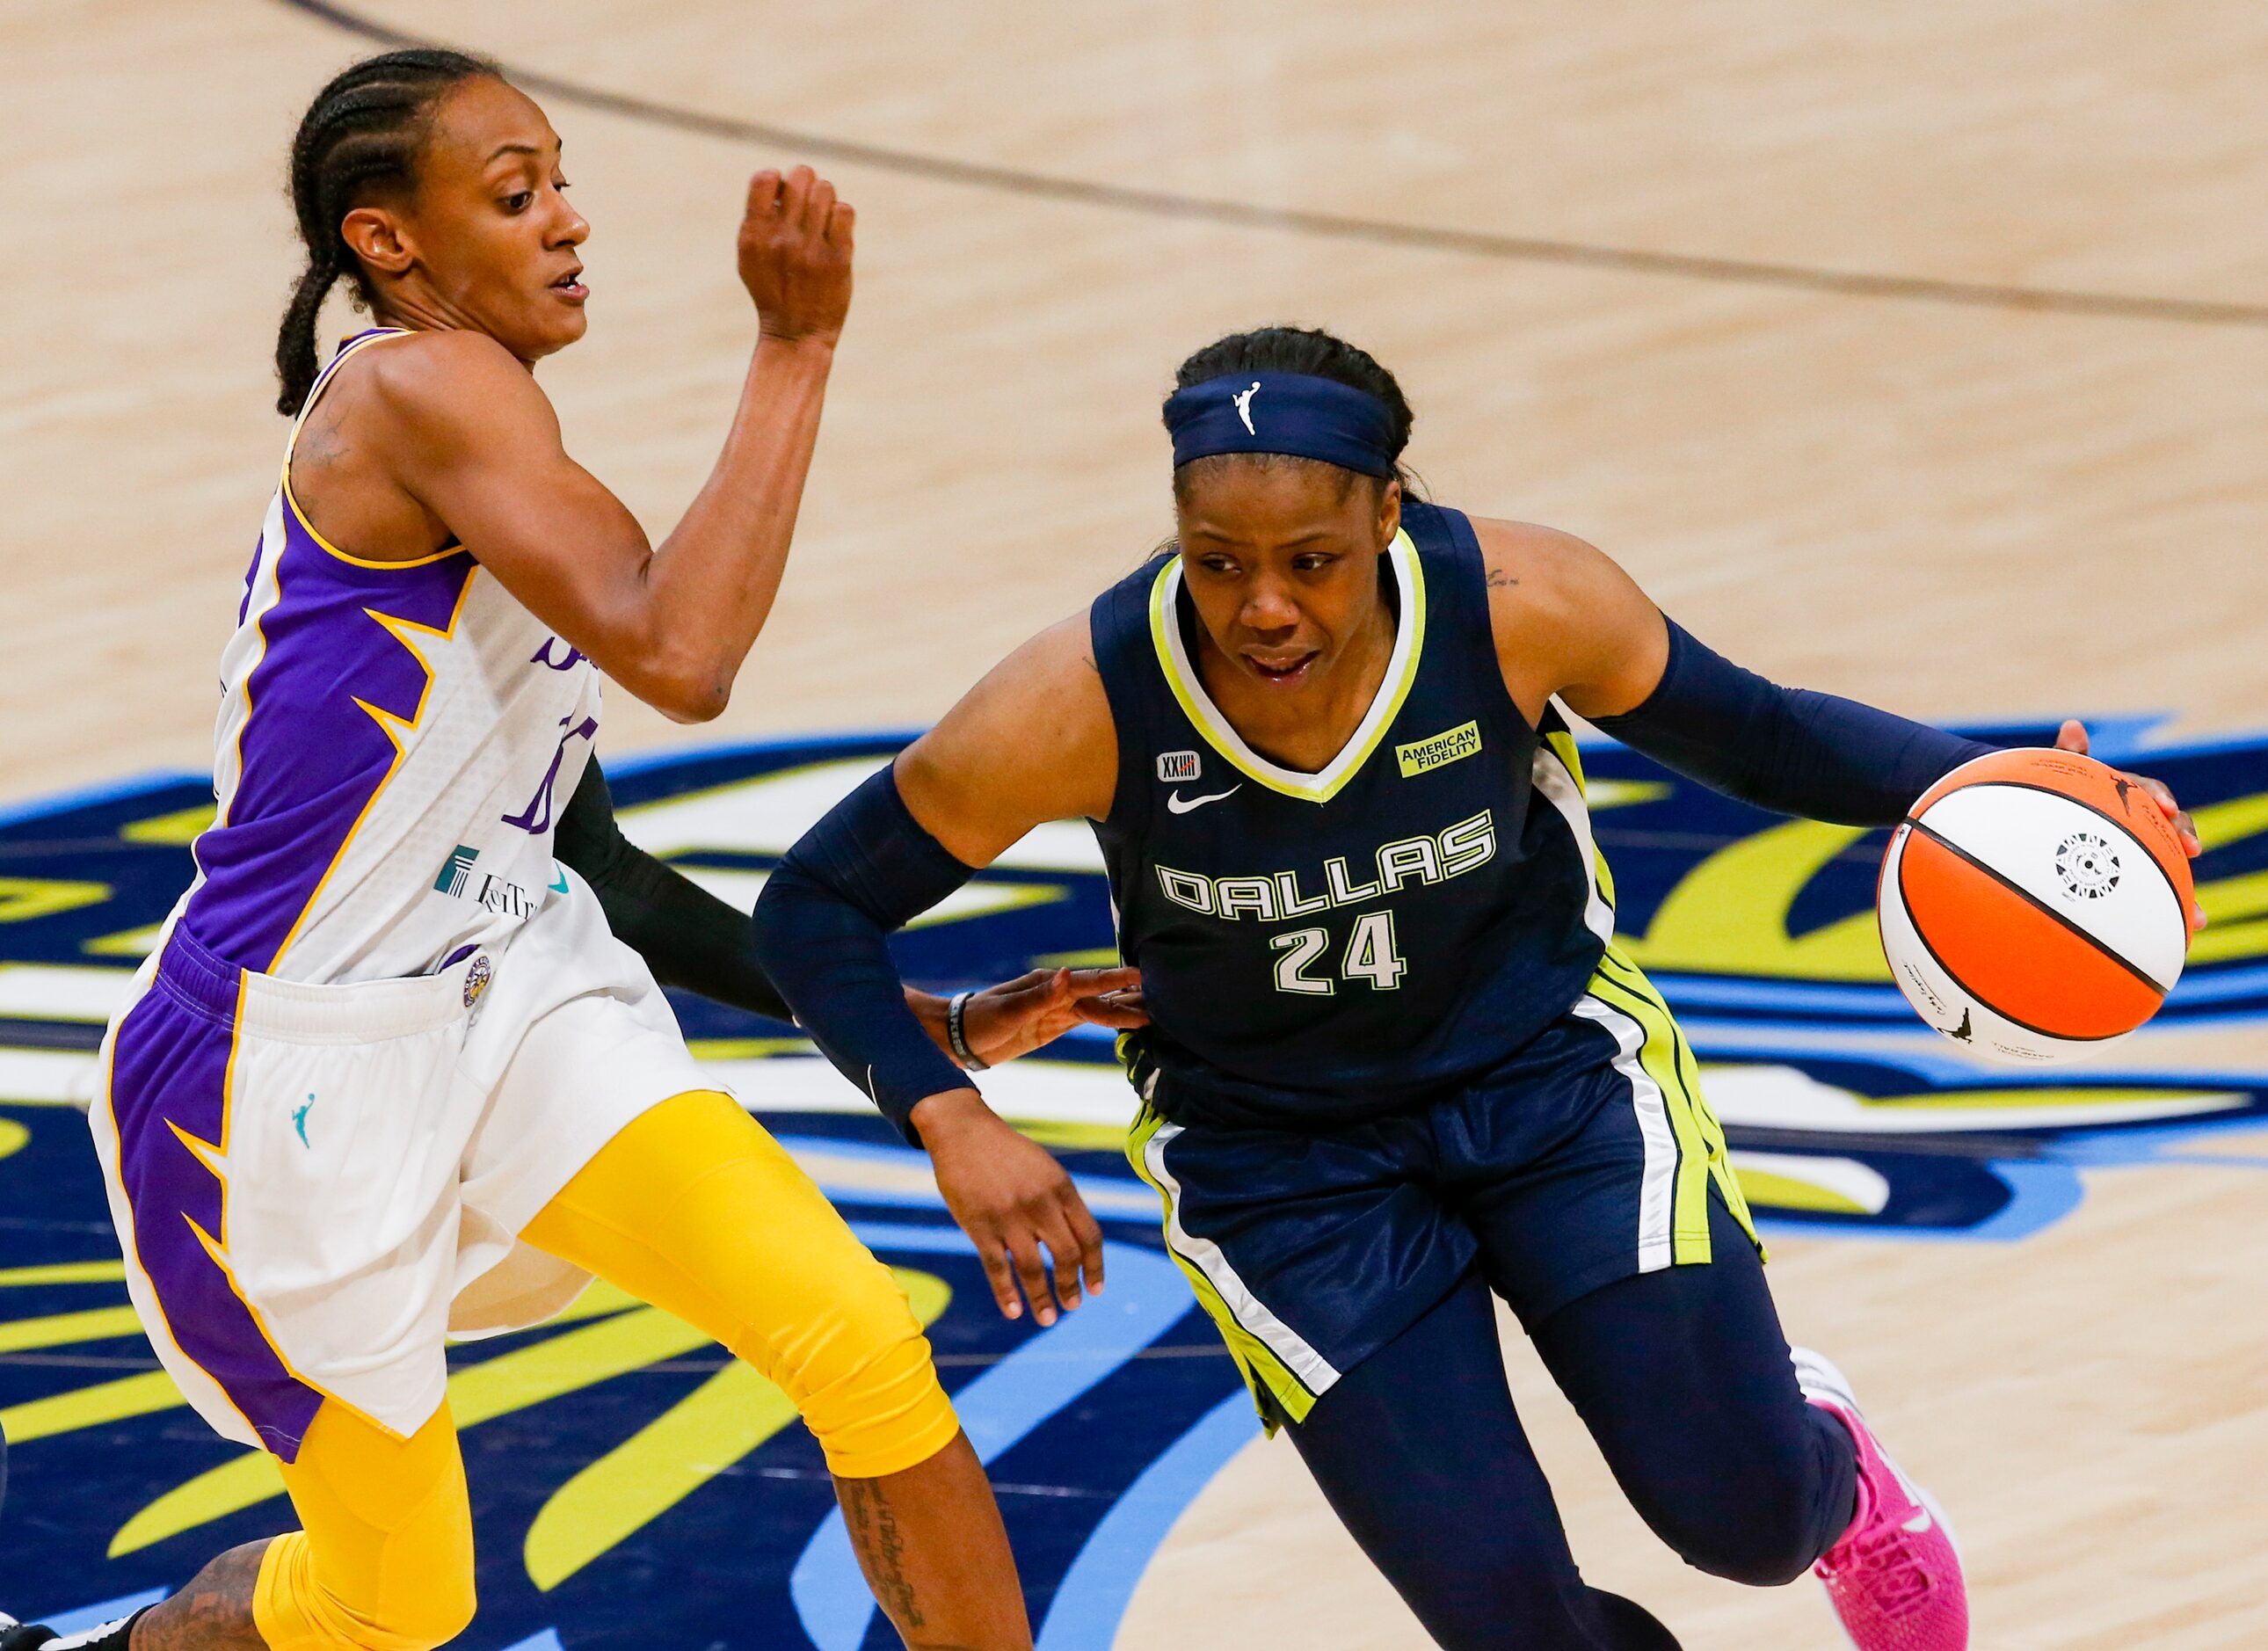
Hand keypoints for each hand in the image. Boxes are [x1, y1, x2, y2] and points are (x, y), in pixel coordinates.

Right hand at [737, 166, 853, 343]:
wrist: (795, 334)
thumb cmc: (772, 290)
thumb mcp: (749, 257)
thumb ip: (758, 219)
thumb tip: (780, 181)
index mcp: (754, 234)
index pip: (765, 178)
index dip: (778, 179)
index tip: (782, 198)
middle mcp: (781, 237)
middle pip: (801, 176)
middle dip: (806, 182)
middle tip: (808, 203)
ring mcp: (810, 247)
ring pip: (825, 190)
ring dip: (826, 198)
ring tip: (821, 218)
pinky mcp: (837, 258)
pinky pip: (845, 211)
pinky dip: (841, 214)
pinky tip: (835, 230)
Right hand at [911, 1089, 1104, 1324]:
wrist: (963, 1132)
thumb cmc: (1006, 1153)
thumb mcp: (1045, 1169)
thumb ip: (1061, 1203)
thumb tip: (1077, 1244)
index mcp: (1062, 1187)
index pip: (1090, 1236)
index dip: (1095, 1267)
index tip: (1096, 1290)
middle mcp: (1040, 1203)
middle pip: (1066, 1255)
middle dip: (1071, 1286)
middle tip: (1072, 1305)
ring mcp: (1009, 1216)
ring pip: (1033, 1268)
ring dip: (1043, 1299)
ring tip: (1047, 1319)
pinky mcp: (980, 1226)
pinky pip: (997, 1269)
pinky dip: (1007, 1294)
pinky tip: (1014, 1311)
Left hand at [945, 966, 1147, 1066]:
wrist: (958, 1038)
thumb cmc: (980, 1019)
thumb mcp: (1009, 1010)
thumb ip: (1041, 996)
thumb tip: (1070, 974)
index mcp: (1049, 985)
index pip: (1091, 982)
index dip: (1118, 979)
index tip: (1145, 976)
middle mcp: (1058, 993)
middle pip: (1102, 994)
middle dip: (1132, 995)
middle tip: (1166, 997)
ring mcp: (1058, 1009)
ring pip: (1100, 1008)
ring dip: (1126, 1008)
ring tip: (1157, 1011)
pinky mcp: (1055, 1025)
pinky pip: (1090, 1020)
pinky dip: (1111, 1020)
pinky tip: (1129, 1020)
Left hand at [2055, 720, 2204, 929]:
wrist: (2040, 817)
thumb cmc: (2052, 794)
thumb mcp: (2057, 775)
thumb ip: (2066, 756)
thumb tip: (2073, 726)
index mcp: (2122, 794)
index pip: (2148, 791)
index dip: (2158, 797)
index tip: (2166, 806)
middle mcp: (2137, 820)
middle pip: (2168, 828)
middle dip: (2182, 836)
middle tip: (2192, 848)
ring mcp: (2136, 847)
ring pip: (2165, 867)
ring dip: (2185, 890)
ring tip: (2197, 916)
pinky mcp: (2129, 873)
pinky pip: (2150, 892)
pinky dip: (2167, 913)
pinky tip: (2184, 934)